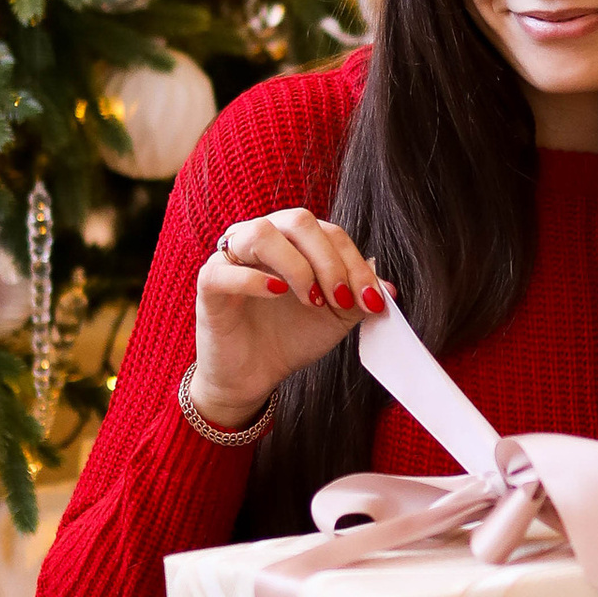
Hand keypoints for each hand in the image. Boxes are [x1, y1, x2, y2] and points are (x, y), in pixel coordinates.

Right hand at [191, 207, 391, 429]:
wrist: (255, 375)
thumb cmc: (291, 337)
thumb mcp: (335, 318)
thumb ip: (359, 297)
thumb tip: (388, 286)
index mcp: (295, 240)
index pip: (329, 233)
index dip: (354, 263)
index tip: (372, 301)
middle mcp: (263, 238)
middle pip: (298, 221)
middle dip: (329, 261)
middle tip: (342, 299)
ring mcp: (231, 257)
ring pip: (260, 233)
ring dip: (296, 266)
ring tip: (313, 301)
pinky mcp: (209, 284)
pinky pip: (225, 269)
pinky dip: (254, 279)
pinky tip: (278, 295)